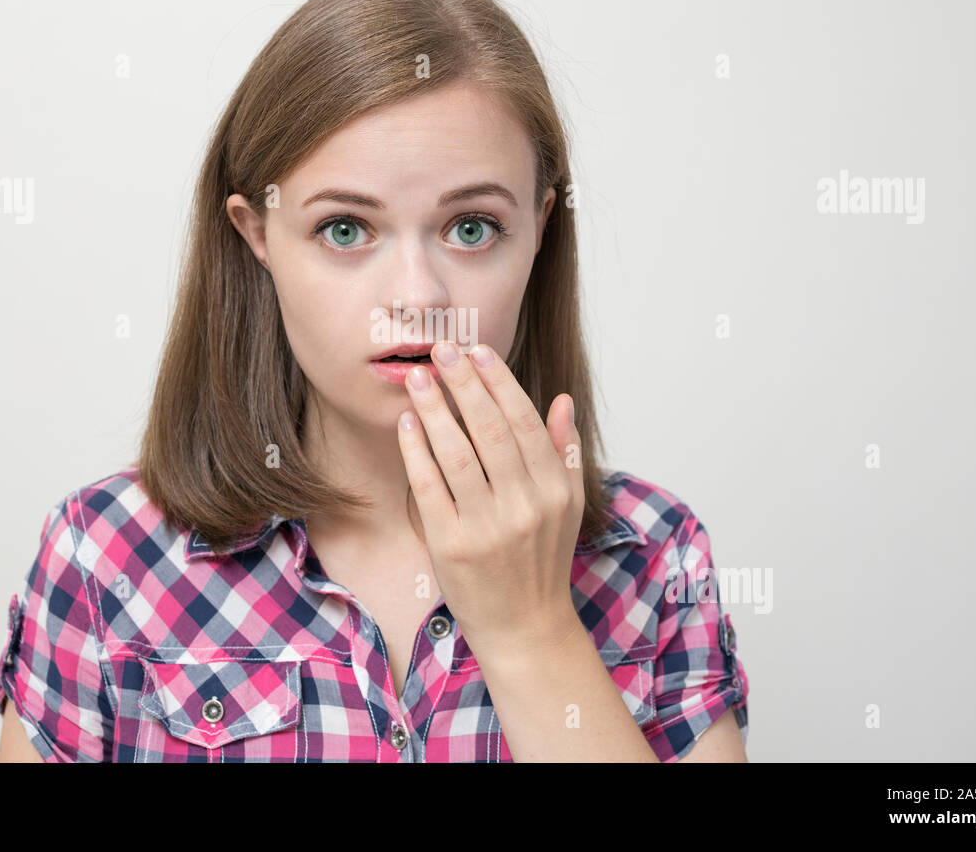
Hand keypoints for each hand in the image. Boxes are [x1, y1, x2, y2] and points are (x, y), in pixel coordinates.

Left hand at [396, 340, 585, 655]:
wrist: (525, 627)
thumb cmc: (542, 561)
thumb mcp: (567, 507)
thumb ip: (565, 452)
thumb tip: (561, 400)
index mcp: (554, 490)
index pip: (524, 422)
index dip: (500, 383)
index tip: (479, 351)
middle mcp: (524, 506)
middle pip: (491, 430)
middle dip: (464, 384)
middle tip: (443, 349)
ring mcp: (486, 526)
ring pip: (458, 453)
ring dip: (436, 409)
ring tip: (419, 378)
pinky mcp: (451, 545)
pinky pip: (430, 487)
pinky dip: (417, 451)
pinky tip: (407, 423)